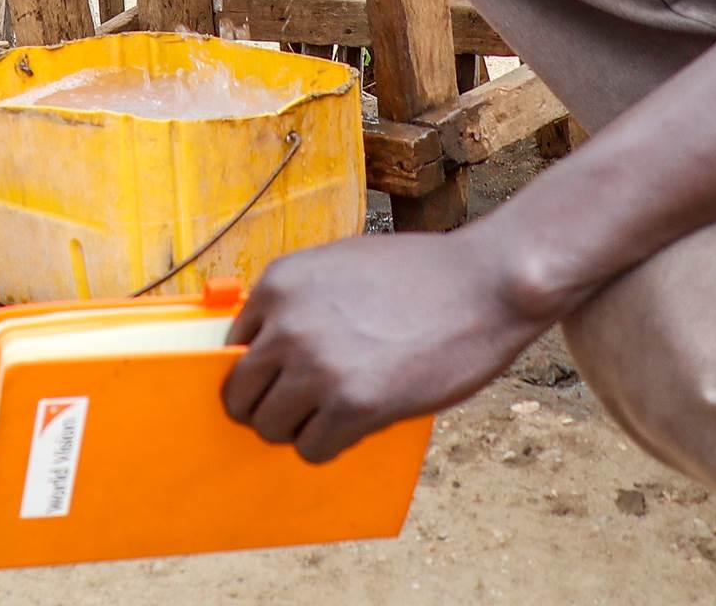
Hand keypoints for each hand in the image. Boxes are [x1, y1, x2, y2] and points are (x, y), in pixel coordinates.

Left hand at [220, 230, 548, 461]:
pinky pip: (312, 449)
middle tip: (306, 407)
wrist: (484, 284)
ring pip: (270, 427)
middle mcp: (287, 324)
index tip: (284, 379)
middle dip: (270, 405)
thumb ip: (299, 301)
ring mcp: (318, 367)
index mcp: (279, 283)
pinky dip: (330, 445)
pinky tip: (358, 424)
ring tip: (335, 414)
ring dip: (298, 429)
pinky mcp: (354, 405)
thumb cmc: (421, 274)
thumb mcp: (341, 265)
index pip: (231, 348)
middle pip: (240, 395)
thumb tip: (267, 350)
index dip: (262, 368)